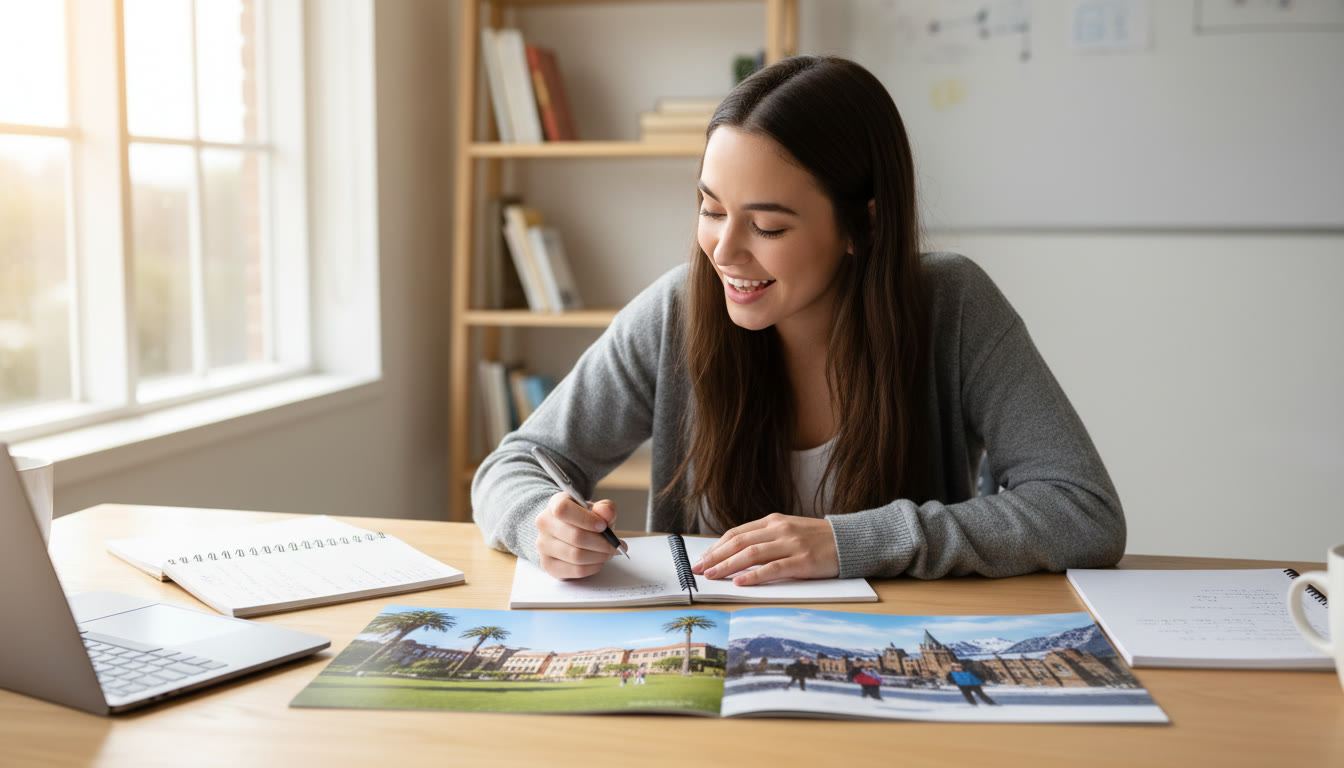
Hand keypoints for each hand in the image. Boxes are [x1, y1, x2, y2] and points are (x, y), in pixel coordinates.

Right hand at [535, 492, 622, 579]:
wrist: (570, 532)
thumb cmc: (585, 520)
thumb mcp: (598, 510)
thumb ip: (605, 508)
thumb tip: (605, 512)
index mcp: (555, 503)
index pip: (563, 509)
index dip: (585, 519)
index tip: (603, 526)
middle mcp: (545, 523)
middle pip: (575, 536)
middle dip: (601, 543)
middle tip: (615, 545)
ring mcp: (543, 545)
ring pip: (576, 555)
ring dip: (599, 556)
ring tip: (609, 553)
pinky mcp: (548, 565)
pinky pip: (575, 570)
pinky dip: (593, 567)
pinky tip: (599, 561)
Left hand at [690, 513, 838, 585]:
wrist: (849, 541)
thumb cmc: (817, 539)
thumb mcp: (788, 531)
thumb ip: (765, 539)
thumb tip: (735, 555)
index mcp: (773, 521)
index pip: (737, 533)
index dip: (716, 547)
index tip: (702, 559)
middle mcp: (779, 530)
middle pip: (739, 543)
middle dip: (715, 556)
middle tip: (699, 570)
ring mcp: (791, 544)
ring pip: (752, 554)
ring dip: (728, 565)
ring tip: (712, 575)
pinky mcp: (802, 561)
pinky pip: (773, 569)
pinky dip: (754, 576)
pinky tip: (740, 582)